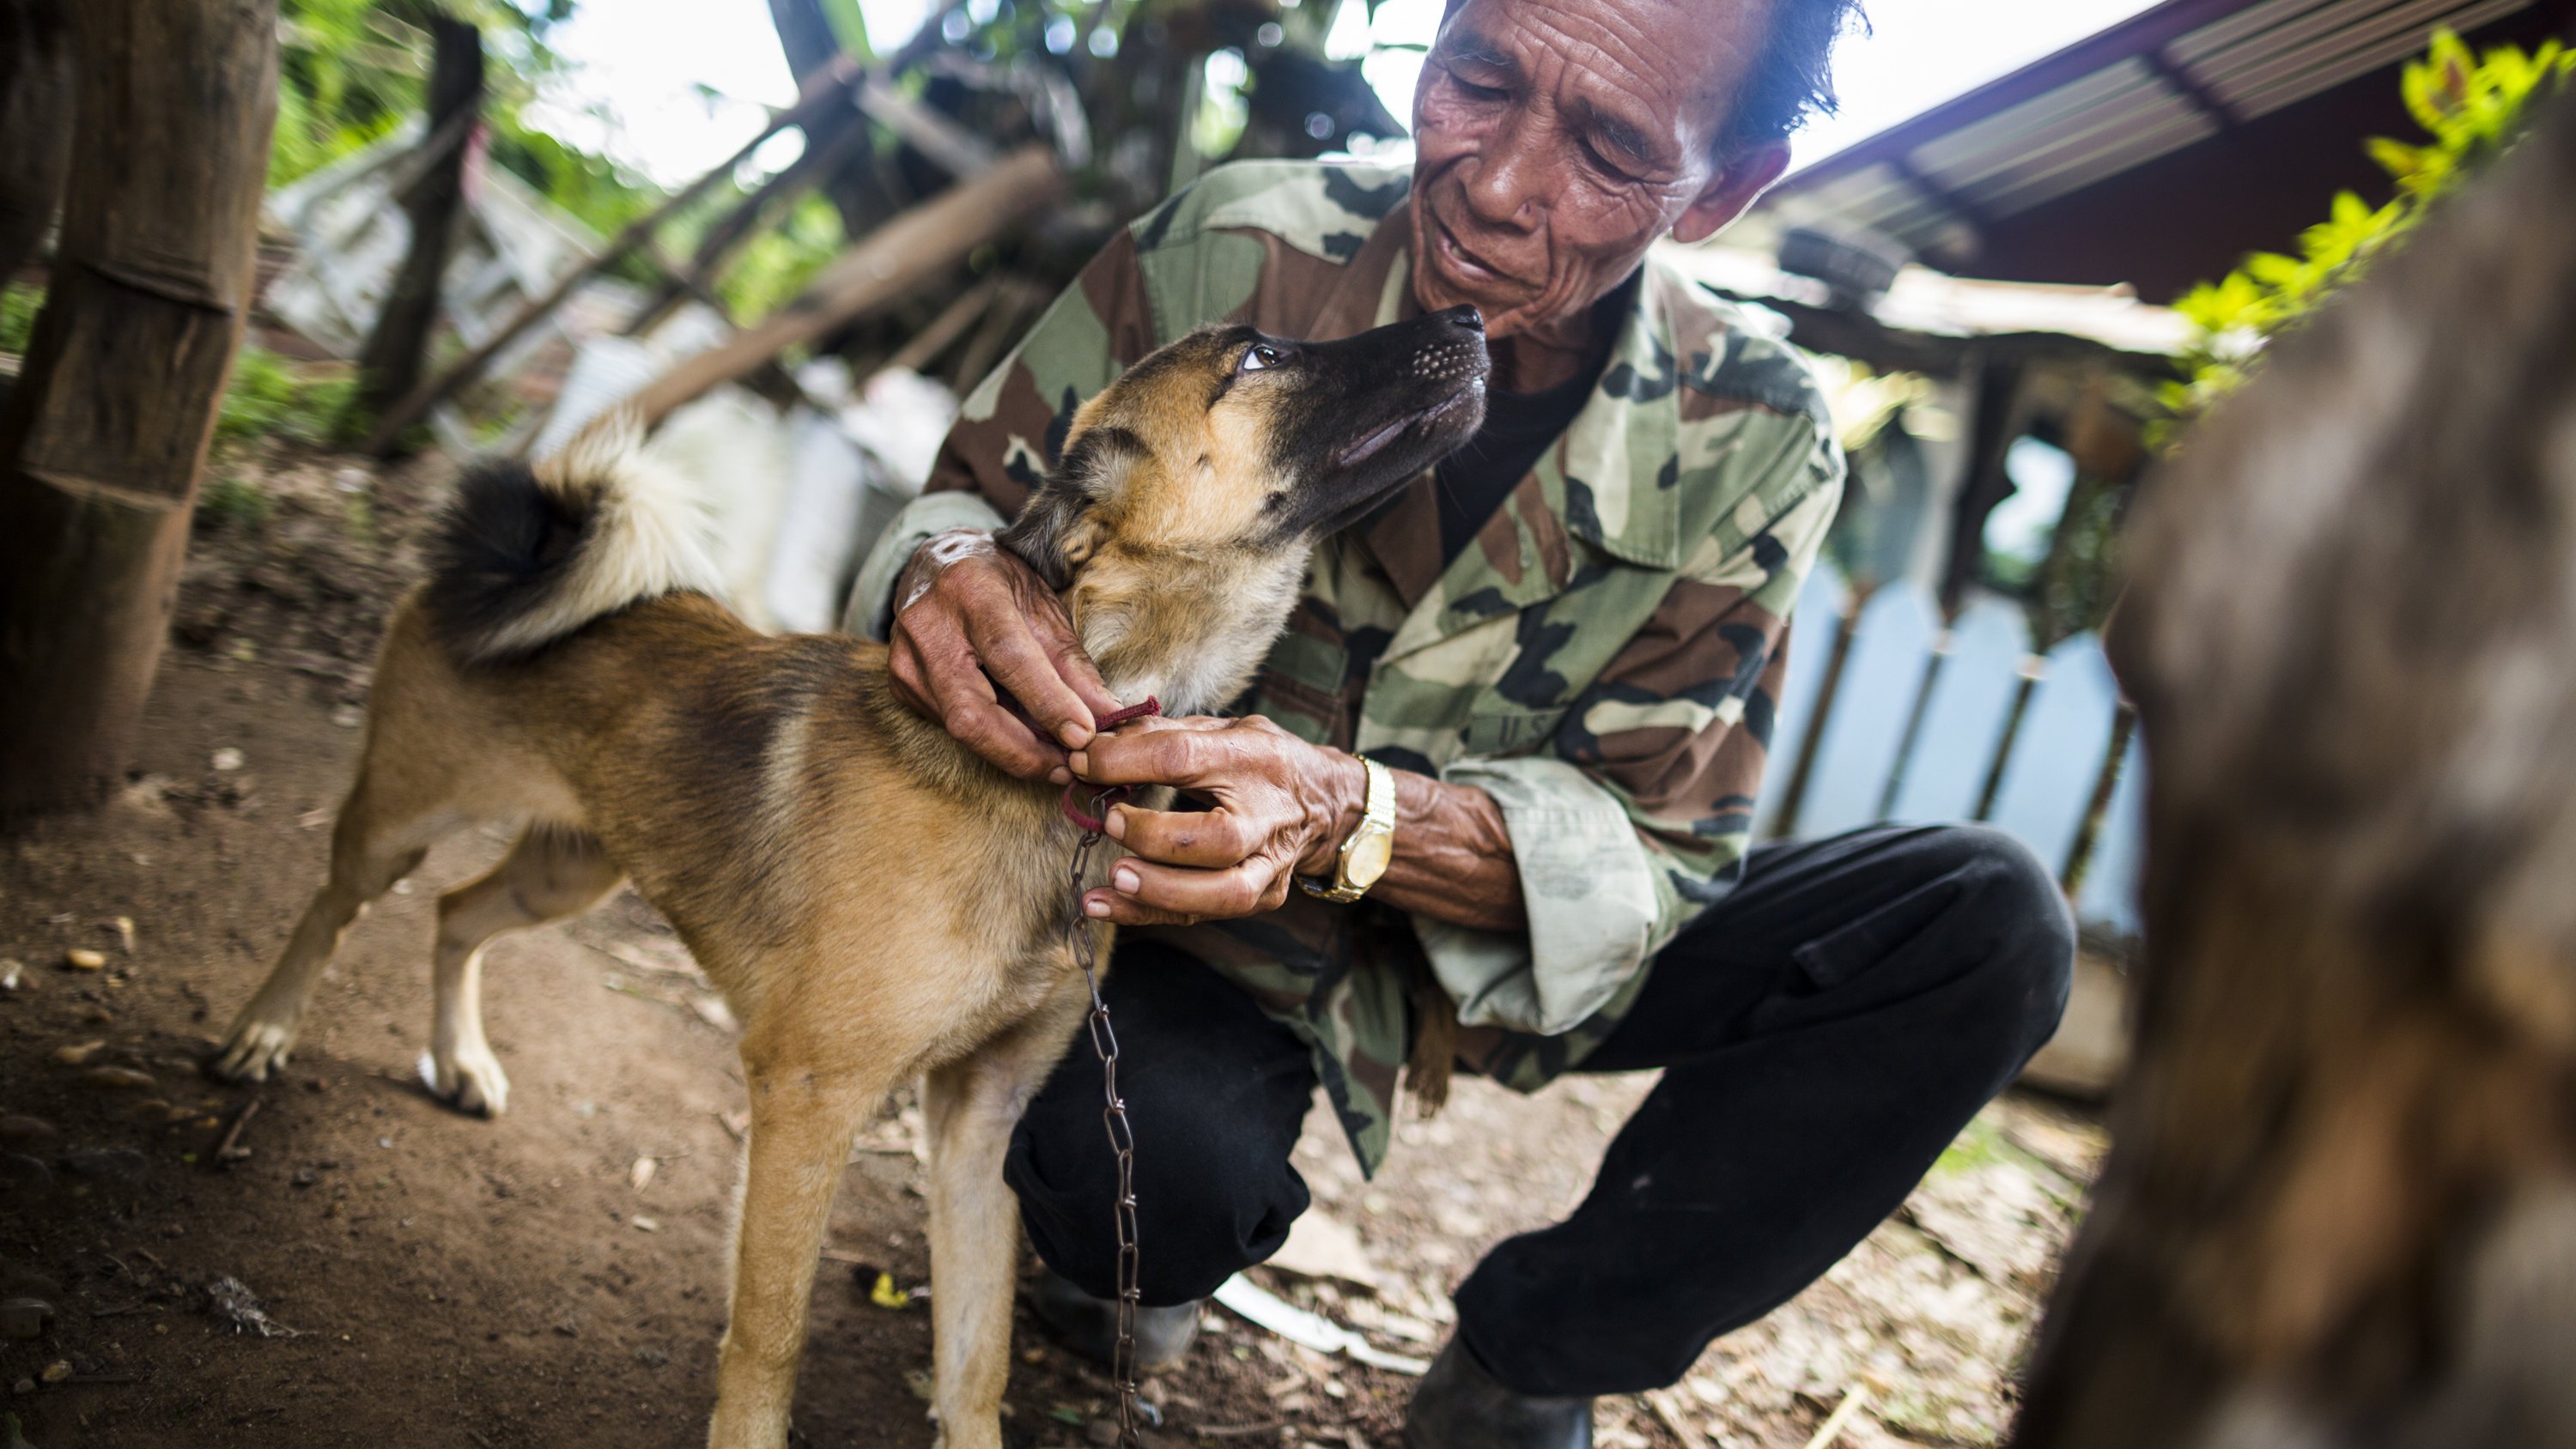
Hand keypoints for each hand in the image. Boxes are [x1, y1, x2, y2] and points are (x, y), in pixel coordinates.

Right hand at [887, 529, 1124, 780]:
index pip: (1008, 656)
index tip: (1083, 735)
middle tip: (1070, 768)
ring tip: (1055, 756)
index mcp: (970, 590)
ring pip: (962, 729)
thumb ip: (1073, 663)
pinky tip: (1019, 734)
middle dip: (1025, 752)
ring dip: (1014, 751)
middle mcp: (928, 627)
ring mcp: (907, 661)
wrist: (937, 565)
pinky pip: (951, 727)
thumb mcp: (1044, 606)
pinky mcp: (902, 686)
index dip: (1047, 701)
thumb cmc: (999, 582)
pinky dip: (992, 739)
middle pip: (972, 712)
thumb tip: (1107, 714)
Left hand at [1070, 715, 1367, 925]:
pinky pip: (1204, 916)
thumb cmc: (1260, 761)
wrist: (1327, 803)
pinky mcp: (1265, 896)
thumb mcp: (1222, 729)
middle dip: (1156, 837)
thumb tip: (1093, 741)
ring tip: (1112, 879)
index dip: (1126, 761)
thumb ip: (1162, 734)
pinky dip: (1150, 915)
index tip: (1083, 762)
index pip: (1185, 757)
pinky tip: (1105, 906)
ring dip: (1159, 890)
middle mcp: (1268, 814)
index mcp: (1254, 756)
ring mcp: (1271, 863)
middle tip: (1112, 823)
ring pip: (1222, 892)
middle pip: (1218, 838)